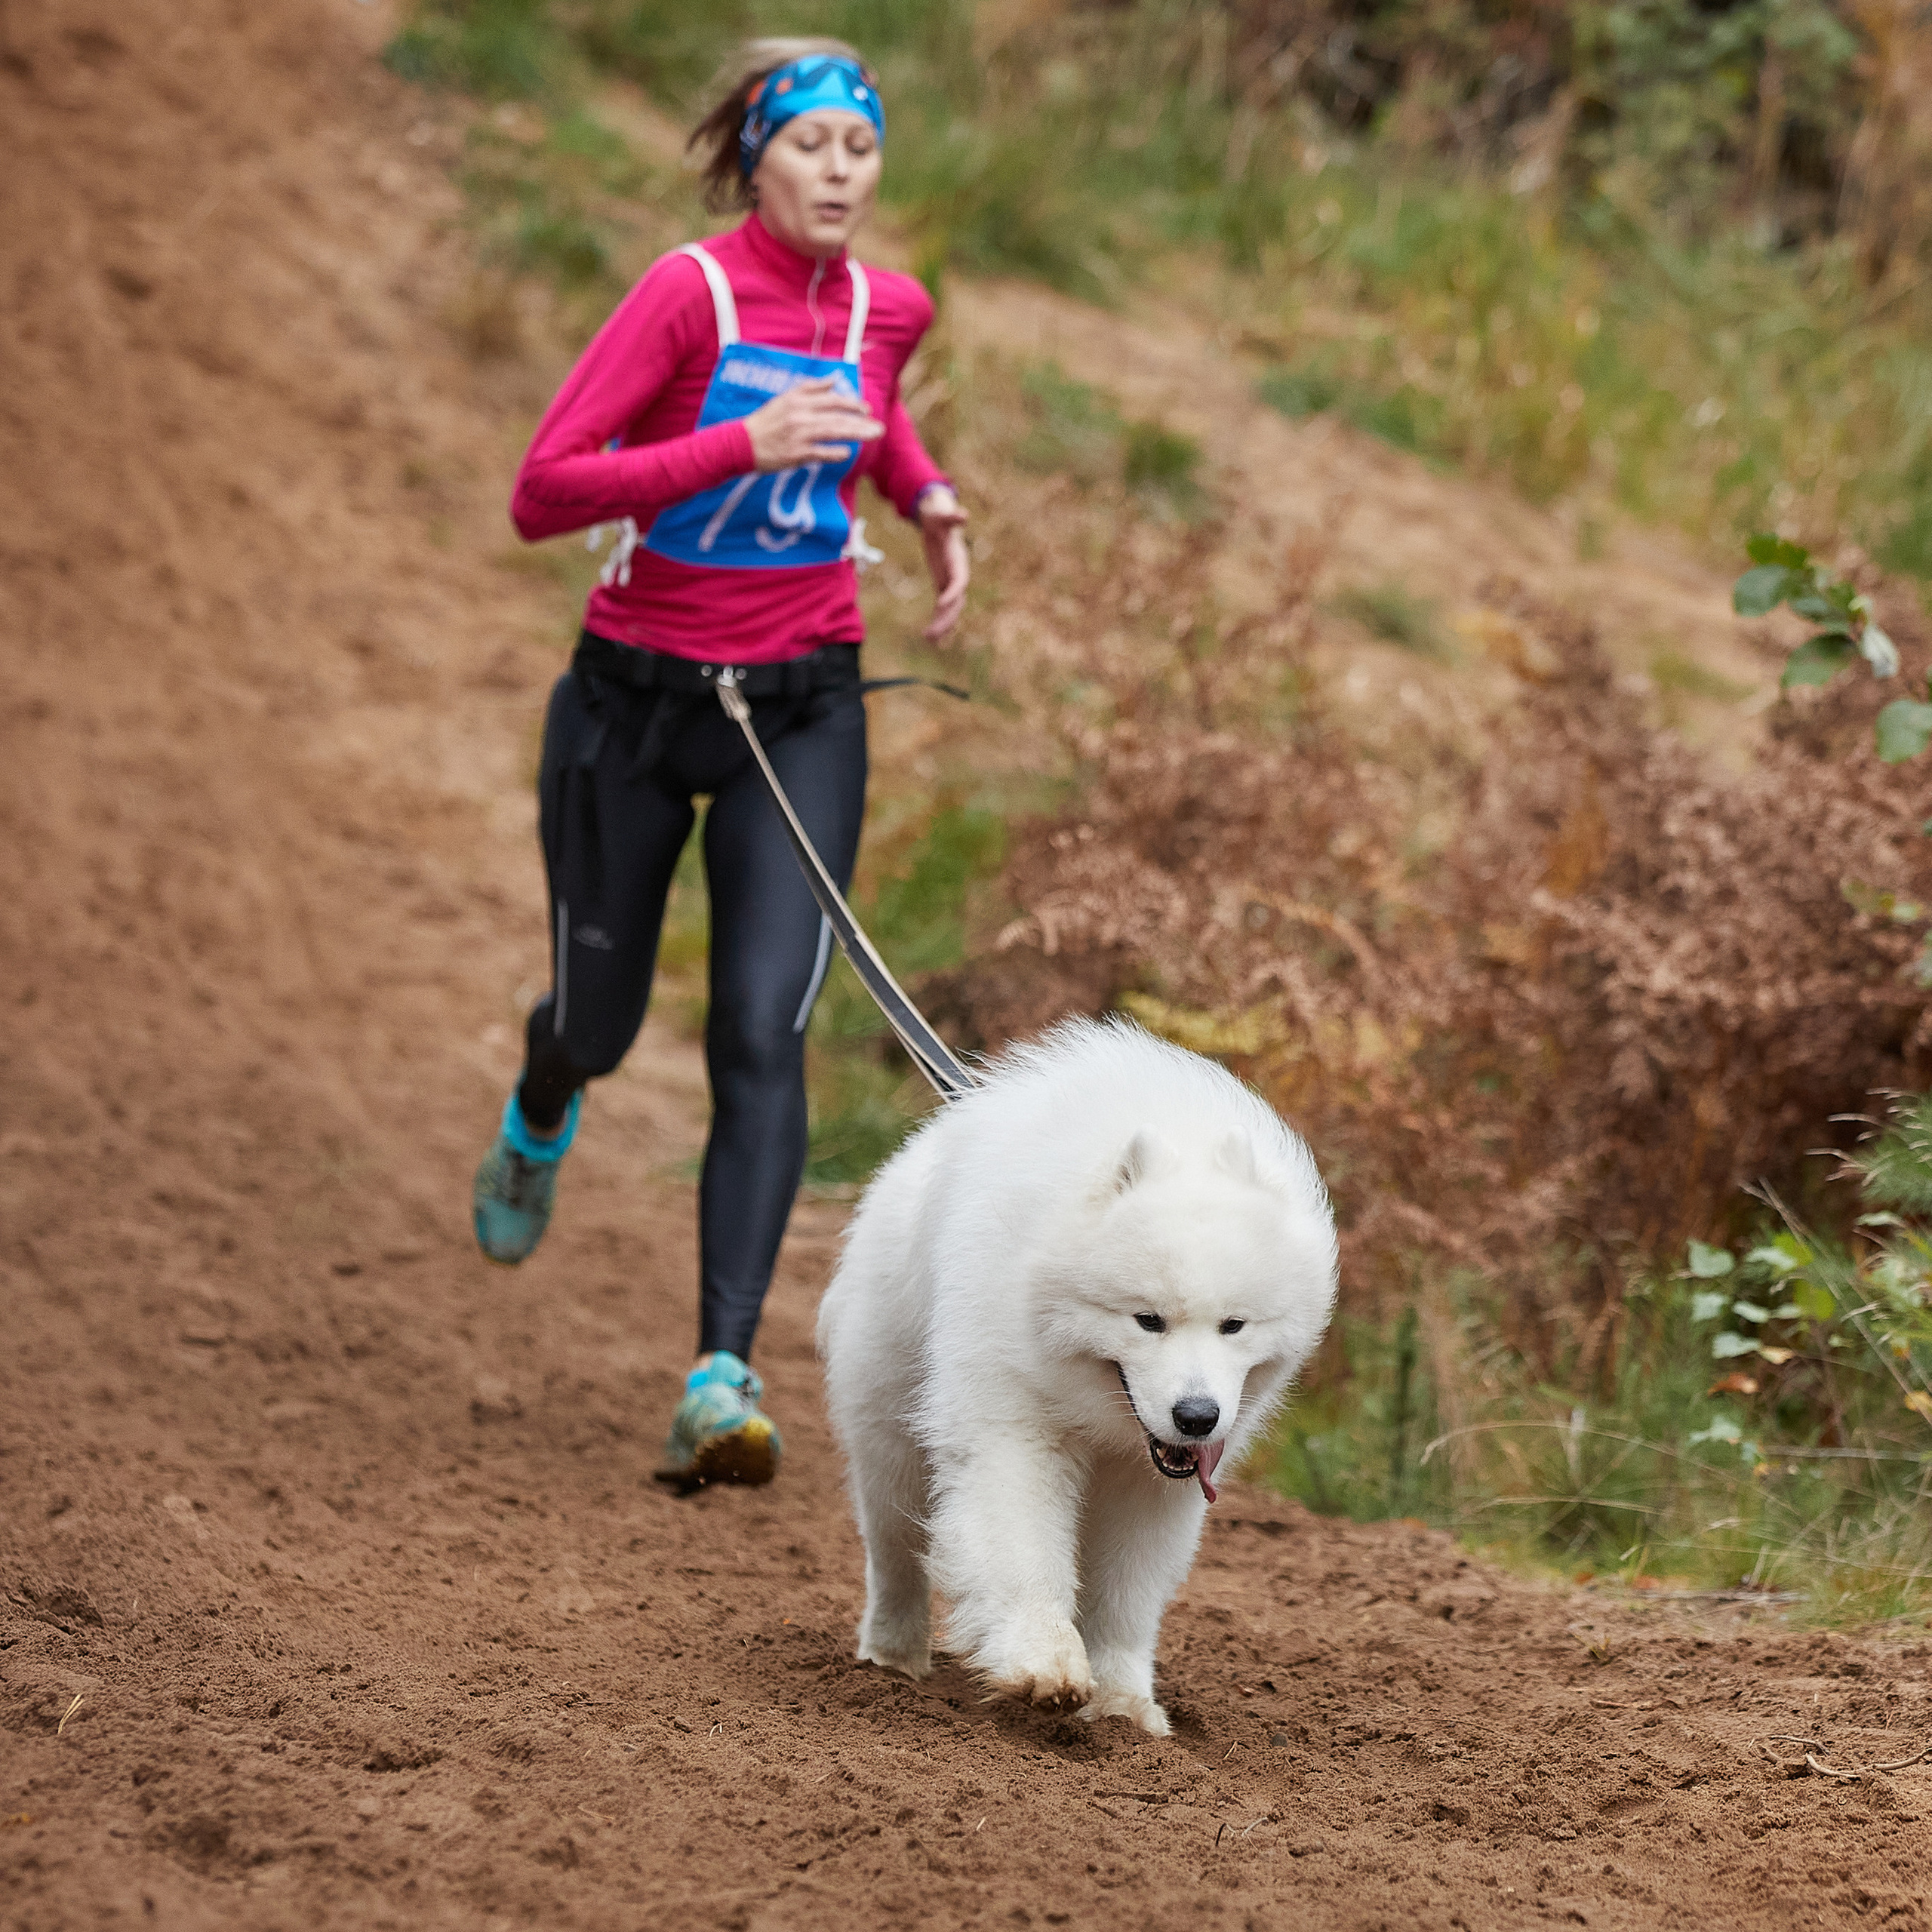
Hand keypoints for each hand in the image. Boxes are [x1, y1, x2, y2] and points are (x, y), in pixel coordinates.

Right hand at [744, 376, 882, 472]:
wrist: (741, 443)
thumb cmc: (766, 422)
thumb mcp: (786, 398)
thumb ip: (811, 388)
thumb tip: (835, 379)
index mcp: (798, 400)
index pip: (831, 399)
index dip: (851, 403)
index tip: (866, 409)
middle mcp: (800, 415)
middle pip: (836, 416)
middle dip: (860, 421)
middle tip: (879, 428)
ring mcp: (798, 434)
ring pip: (833, 432)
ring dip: (856, 434)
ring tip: (873, 436)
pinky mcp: (795, 453)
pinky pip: (821, 453)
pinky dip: (835, 453)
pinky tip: (847, 453)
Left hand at [917, 484, 968, 642]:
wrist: (939, 522)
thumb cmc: (939, 517)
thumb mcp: (941, 516)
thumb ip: (951, 517)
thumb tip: (963, 514)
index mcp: (958, 562)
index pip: (959, 581)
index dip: (952, 593)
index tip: (940, 604)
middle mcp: (958, 576)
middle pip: (955, 602)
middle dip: (945, 618)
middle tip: (932, 633)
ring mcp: (950, 583)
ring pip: (949, 610)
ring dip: (941, 625)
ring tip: (928, 639)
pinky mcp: (942, 585)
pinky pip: (941, 608)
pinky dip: (937, 621)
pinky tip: (930, 637)